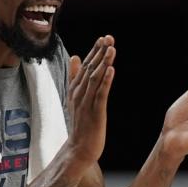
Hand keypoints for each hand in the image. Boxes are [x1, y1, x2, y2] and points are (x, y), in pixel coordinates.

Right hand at [65, 35, 115, 165]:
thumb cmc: (80, 124)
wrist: (78, 149)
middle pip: (90, 69)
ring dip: (103, 63)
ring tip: (111, 48)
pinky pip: (100, 94)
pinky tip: (111, 70)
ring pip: (95, 79)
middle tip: (108, 37)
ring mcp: (86, 103)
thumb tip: (75, 56)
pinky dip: (106, 81)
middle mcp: (79, 94)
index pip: (85, 66)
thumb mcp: (76, 97)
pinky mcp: (95, 113)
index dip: (94, 52)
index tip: (102, 38)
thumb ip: (75, 76)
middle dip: (99, 53)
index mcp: (75, 89)